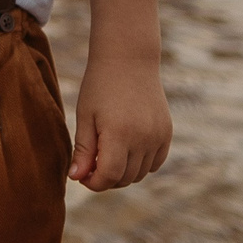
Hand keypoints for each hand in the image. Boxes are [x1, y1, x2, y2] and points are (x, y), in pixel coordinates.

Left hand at [69, 51, 171, 190]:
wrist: (129, 59)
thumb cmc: (100, 86)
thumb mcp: (85, 116)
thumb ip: (83, 149)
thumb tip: (76, 177)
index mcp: (119, 133)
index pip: (109, 176)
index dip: (93, 183)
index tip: (82, 176)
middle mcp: (143, 138)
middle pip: (125, 178)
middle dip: (105, 179)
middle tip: (91, 166)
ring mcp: (158, 137)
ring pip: (140, 174)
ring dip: (122, 173)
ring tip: (106, 155)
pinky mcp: (166, 133)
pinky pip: (154, 163)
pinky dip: (140, 165)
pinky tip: (125, 151)